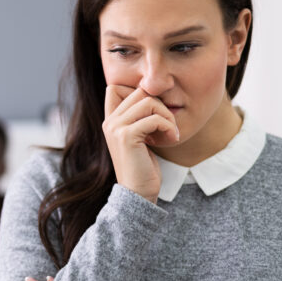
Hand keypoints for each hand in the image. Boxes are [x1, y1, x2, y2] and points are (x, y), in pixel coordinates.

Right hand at [103, 85, 178, 202]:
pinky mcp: (126, 136)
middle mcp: (109, 121)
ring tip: (171, 132)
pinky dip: (169, 127)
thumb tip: (150, 93)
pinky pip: (155, 119)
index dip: (139, 93)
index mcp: (110, 121)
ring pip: (149, 102)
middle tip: (169, 124)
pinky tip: (171, 139)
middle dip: (161, 104)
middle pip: (139, 91)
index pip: (116, 87)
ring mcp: (116, 128)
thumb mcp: (140, 138)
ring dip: (167, 116)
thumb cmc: (143, 167)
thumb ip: (139, 118)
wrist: (138, 193)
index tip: (154, 114)